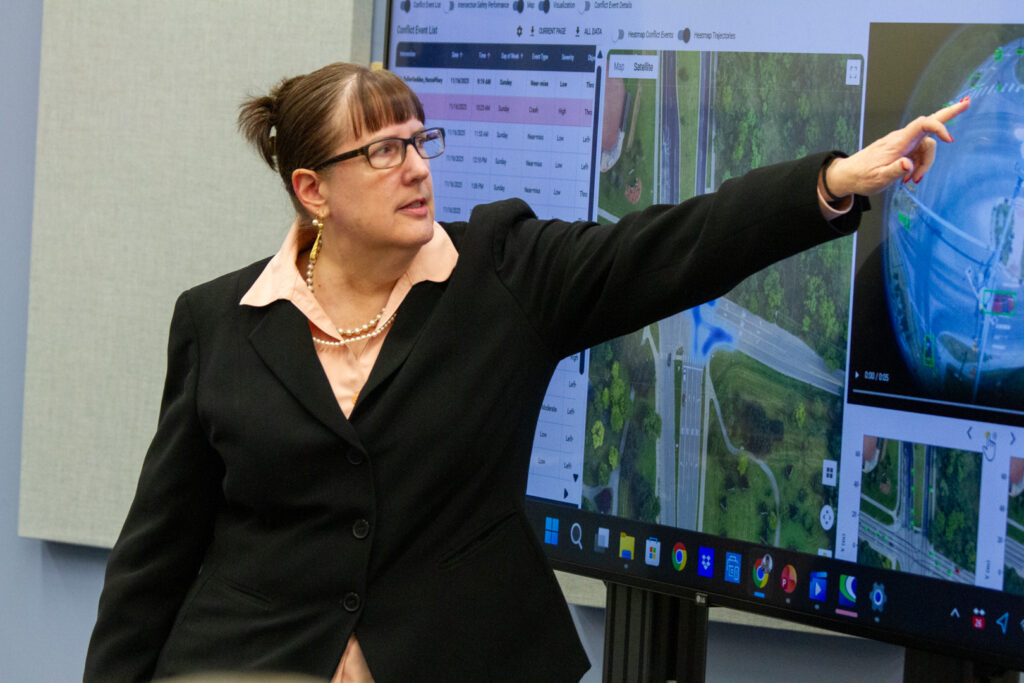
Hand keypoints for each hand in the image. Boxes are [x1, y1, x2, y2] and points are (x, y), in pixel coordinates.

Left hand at [824, 97, 969, 197]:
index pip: (922, 125)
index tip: (949, 139)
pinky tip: (909, 177)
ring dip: (925, 164)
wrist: (848, 175)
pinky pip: (919, 154)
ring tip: (911, 181)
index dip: (938, 128)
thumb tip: (907, 165)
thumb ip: (894, 171)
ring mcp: (903, 143)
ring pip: (926, 147)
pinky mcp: (902, 149)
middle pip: (929, 124)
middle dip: (949, 115)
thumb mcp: (877, 179)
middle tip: (968, 103)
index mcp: (897, 142)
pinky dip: (919, 165)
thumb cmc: (861, 177)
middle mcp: (902, 139)